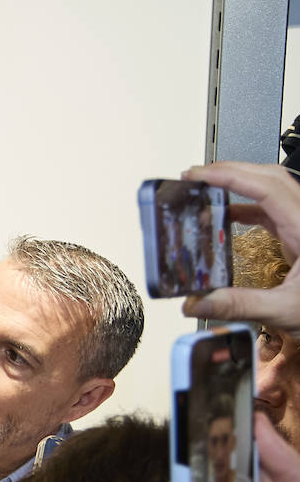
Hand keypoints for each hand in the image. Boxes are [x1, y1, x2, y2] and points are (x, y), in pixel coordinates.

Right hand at [179, 162, 299, 336]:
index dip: (231, 176)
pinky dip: (246, 205)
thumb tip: (198, 301)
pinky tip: (227, 214)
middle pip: (270, 178)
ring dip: (238, 184)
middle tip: (196, 176)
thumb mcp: (286, 311)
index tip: (201, 176)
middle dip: (231, 171)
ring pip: (272, 189)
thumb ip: (240, 305)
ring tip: (207, 188)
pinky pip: (272, 209)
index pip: (267, 188)